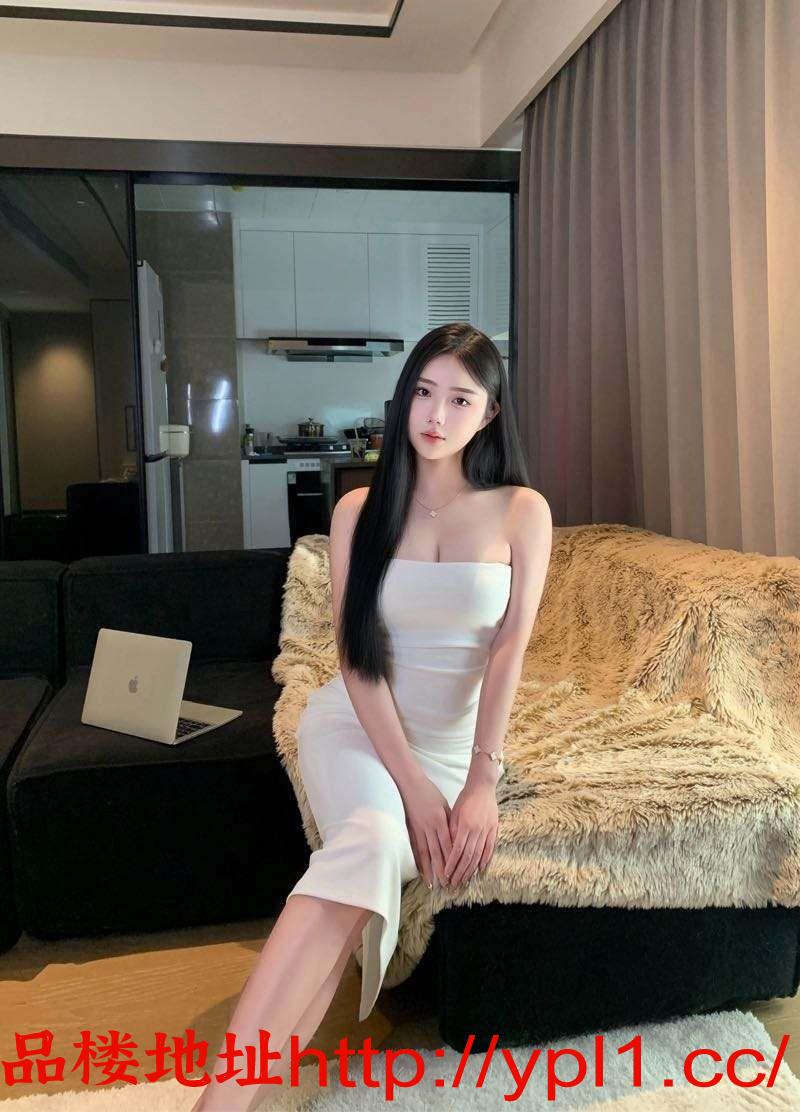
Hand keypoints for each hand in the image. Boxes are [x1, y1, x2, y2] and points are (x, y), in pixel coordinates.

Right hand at [398, 770, 453, 888]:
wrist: (410, 784)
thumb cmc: (430, 793)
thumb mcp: (444, 805)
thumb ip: (450, 822)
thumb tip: (456, 839)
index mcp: (440, 820)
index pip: (448, 844)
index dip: (452, 859)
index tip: (457, 872)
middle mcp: (429, 827)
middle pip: (436, 852)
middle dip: (442, 870)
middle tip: (447, 884)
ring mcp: (418, 829)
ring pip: (425, 853)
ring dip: (429, 870)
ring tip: (432, 884)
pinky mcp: (410, 830)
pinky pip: (414, 848)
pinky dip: (417, 861)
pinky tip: (419, 871)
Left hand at [442, 774, 498, 886]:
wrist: (482, 787)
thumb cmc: (465, 799)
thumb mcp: (454, 813)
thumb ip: (452, 830)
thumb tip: (449, 849)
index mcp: (464, 825)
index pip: (456, 850)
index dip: (451, 864)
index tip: (446, 874)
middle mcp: (476, 830)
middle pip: (468, 856)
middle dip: (460, 872)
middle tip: (454, 883)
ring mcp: (487, 830)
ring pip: (478, 855)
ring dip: (471, 869)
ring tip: (465, 880)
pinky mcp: (494, 829)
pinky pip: (490, 848)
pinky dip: (485, 860)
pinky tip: (480, 869)